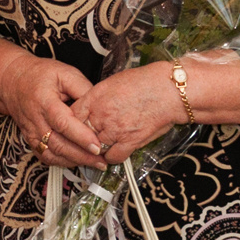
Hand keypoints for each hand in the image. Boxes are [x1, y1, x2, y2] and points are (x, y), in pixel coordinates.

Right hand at [0, 53, 104, 166]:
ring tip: (93, 162)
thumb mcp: (65, 73)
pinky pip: (45, 156)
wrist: (13, 81)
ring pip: (52, 154)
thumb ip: (83, 88)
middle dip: (81, 155)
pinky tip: (76, 161)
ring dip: (73, 161)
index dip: (80, 136)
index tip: (97, 145)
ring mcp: (31, 132)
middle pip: (58, 144)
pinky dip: (61, 162)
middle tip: (101, 160)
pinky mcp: (30, 139)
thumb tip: (100, 107)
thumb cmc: (40, 75)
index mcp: (45, 101)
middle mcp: (36, 120)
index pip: (63, 123)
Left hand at [70, 63, 186, 168]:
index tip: (73, 126)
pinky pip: (113, 157)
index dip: (71, 123)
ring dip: (96, 149)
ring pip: (94, 148)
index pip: (72, 115)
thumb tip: (90, 106)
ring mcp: (114, 130)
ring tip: (98, 148)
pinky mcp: (129, 142)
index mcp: (95, 98)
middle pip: (80, 134)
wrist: (168, 90)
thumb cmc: (145, 82)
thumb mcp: (112, 82)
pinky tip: (114, 152)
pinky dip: (112, 157)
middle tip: (84, 141)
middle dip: (81, 138)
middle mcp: (101, 115)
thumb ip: (97, 97)